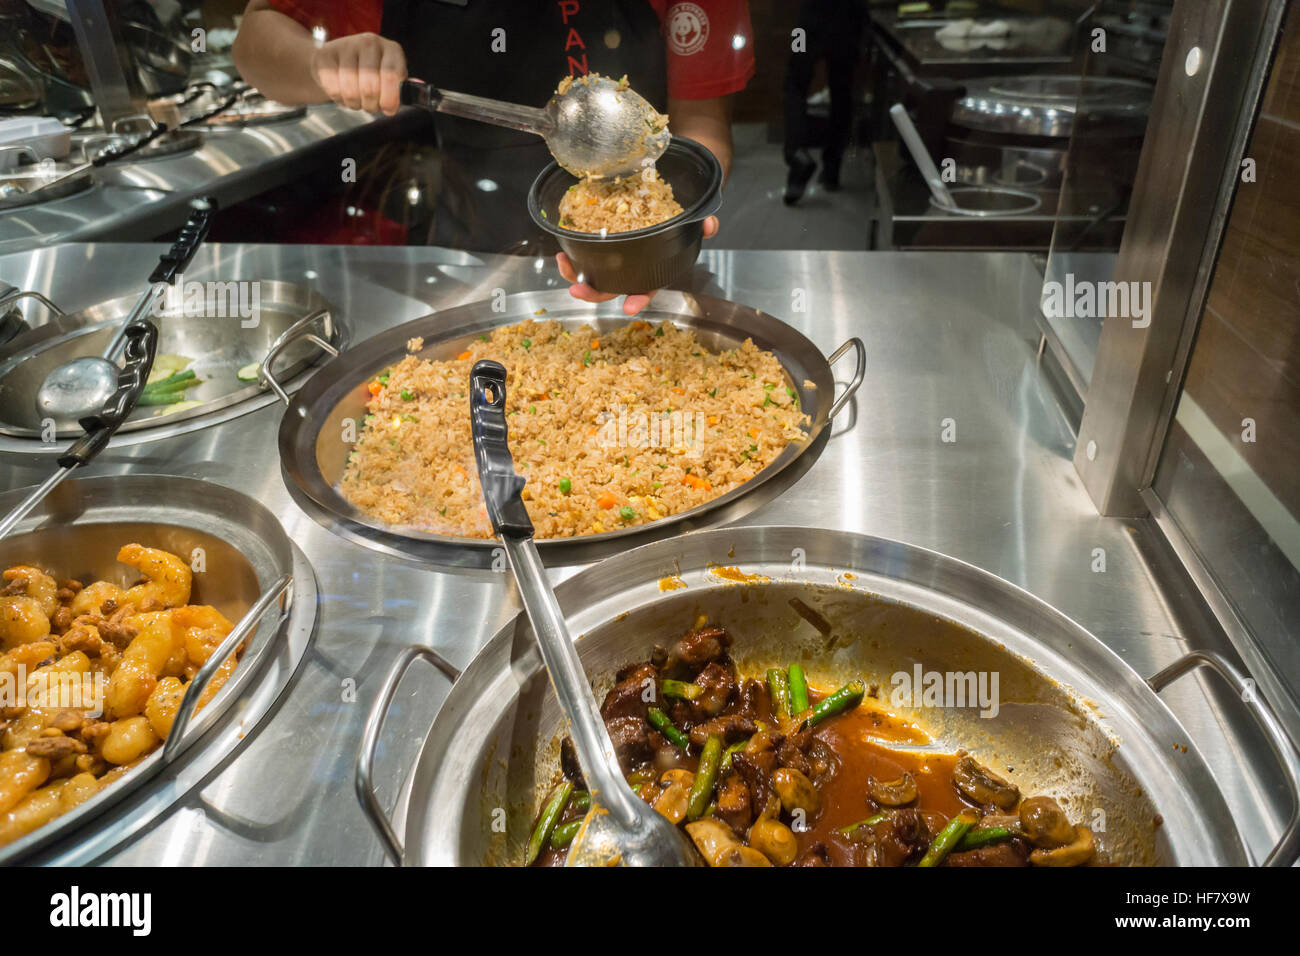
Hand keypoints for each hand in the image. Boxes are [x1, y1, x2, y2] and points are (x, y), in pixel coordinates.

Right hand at [310, 33, 405, 114]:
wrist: (336, 60)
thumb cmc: (367, 73)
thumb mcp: (387, 78)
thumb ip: (396, 89)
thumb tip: (397, 103)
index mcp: (391, 50)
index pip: (392, 75)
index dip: (390, 98)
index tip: (388, 109)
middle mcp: (370, 43)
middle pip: (370, 86)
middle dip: (371, 105)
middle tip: (371, 107)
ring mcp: (346, 46)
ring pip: (351, 90)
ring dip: (355, 104)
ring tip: (358, 102)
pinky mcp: (325, 55)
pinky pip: (333, 88)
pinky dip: (339, 99)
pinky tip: (343, 95)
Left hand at [556, 216, 719, 314]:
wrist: (666, 205)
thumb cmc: (677, 220)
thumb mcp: (692, 221)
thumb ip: (701, 224)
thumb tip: (710, 224)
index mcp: (652, 270)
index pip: (646, 289)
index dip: (638, 299)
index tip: (629, 307)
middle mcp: (631, 270)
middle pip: (612, 289)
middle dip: (594, 294)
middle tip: (577, 291)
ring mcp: (615, 262)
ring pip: (594, 277)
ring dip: (576, 276)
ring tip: (563, 264)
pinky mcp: (602, 248)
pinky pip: (585, 258)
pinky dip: (573, 258)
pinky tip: (563, 252)